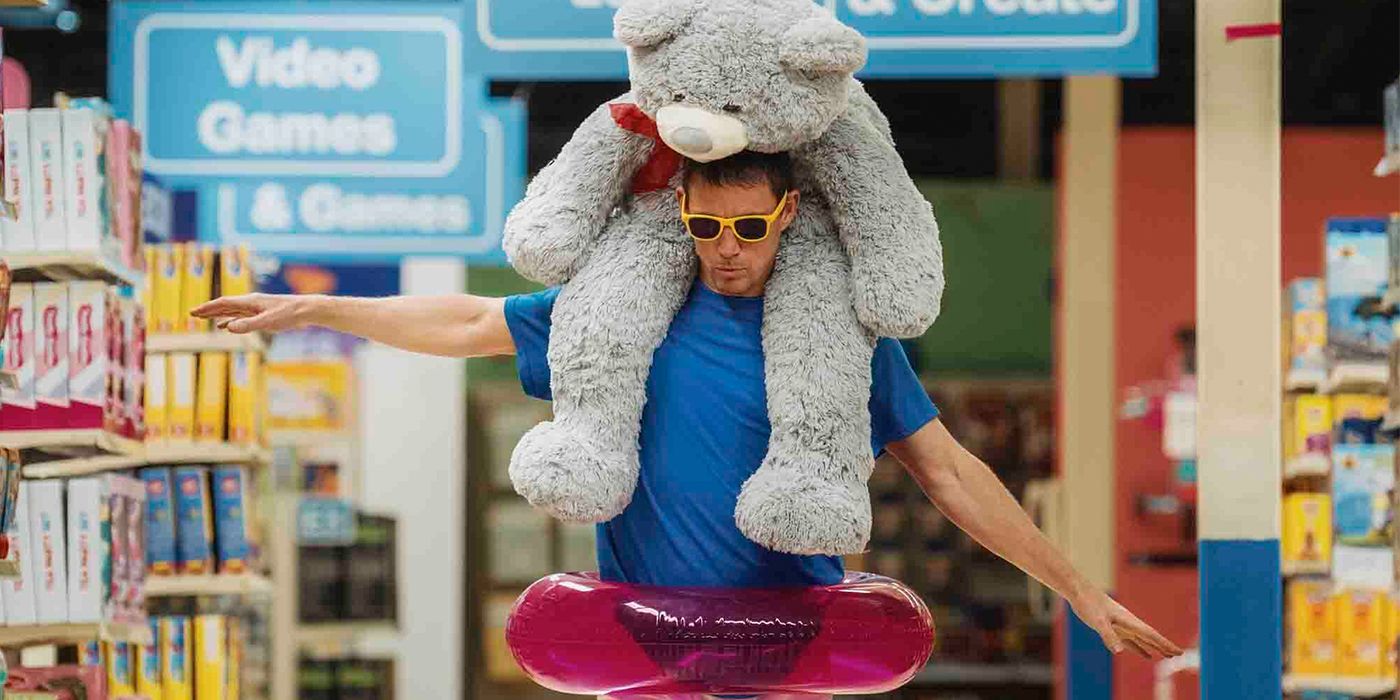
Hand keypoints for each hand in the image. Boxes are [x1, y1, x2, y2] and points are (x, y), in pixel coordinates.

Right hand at [190, 293, 317, 333]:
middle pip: (225, 306)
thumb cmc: (289, 315)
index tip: (194, 312)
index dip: (208, 308)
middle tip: (192, 314)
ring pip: (232, 311)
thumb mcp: (268, 322)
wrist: (307, 310)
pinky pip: (241, 317)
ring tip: (203, 318)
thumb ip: (248, 325)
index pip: (223, 303)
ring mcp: (256, 308)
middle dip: (208, 310)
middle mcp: (251, 303)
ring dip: (217, 314)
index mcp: (250, 302)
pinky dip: (230, 320)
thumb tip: (227, 327)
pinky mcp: (262, 314)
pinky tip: (225, 325)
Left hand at [1070, 585, 1183, 659]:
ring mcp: (1121, 625)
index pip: (1151, 635)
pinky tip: (1145, 655)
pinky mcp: (1112, 626)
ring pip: (1142, 639)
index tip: (1178, 652)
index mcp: (1128, 620)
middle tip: (1179, 654)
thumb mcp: (1097, 621)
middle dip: (1164, 646)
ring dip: (1155, 647)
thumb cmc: (1088, 603)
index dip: (1164, 644)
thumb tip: (1119, 651)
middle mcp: (1128, 622)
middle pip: (1150, 637)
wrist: (1078, 590)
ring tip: (1167, 656)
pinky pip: (1130, 640)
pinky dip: (1139, 648)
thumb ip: (1108, 635)